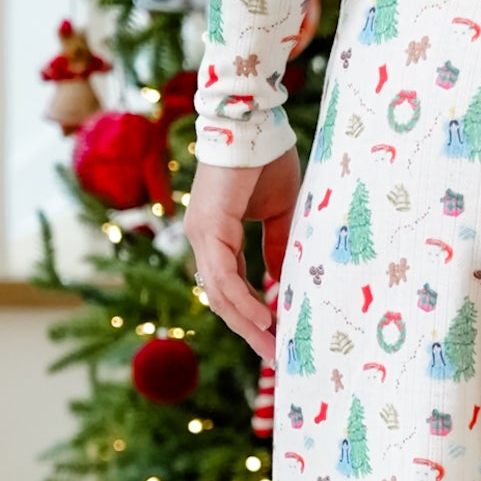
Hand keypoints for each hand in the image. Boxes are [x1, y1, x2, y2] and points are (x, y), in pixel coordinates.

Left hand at [184, 145, 302, 361]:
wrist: (252, 122)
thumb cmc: (266, 159)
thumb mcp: (278, 213)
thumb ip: (275, 247)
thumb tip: (278, 280)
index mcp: (216, 235)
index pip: (230, 287)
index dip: (251, 315)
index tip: (276, 337)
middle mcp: (203, 238)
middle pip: (221, 299)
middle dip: (249, 331)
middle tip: (275, 357)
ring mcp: (202, 234)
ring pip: (220, 293)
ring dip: (247, 324)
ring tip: (272, 347)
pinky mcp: (209, 227)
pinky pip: (224, 275)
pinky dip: (242, 300)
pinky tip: (264, 319)